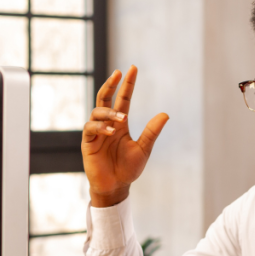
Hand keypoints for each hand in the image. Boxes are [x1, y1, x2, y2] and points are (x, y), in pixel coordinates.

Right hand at [82, 67, 168, 207]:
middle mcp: (107, 124)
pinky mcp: (88, 143)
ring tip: (121, 118)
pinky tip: (110, 131)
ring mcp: (96, 133)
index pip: (123, 99)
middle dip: (111, 84)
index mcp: (120, 124)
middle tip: (118, 73)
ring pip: (97, 111)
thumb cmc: (128, 169)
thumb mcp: (143, 149)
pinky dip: (100, 127)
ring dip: (109, 112)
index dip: (127, 84)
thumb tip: (166, 114)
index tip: (132, 68)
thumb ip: (152, 132)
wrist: (115, 187)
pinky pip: (90, 128)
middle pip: (105, 98)